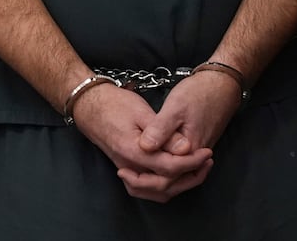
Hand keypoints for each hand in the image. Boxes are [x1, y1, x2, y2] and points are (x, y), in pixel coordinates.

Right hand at [70, 83, 212, 202]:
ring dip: (178, 184)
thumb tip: (185, 148)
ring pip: (155, 192)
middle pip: (164, 186)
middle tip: (207, 162)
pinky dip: (163, 186)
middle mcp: (128, 166)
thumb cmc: (114, 104)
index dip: (191, 162)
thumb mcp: (141, 111)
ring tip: (196, 169)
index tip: (207, 152)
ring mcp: (126, 169)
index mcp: (133, 151)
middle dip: (189, 177)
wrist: (89, 106)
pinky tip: (175, 175)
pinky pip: (146, 188)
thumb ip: (163, 131)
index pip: (169, 167)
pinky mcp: (126, 168)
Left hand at [119, 70, 242, 198]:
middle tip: (124, 175)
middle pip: (172, 186)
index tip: (121, 170)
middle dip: (146, 185)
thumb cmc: (199, 93)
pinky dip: (165, 175)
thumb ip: (161, 129)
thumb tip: (145, 148)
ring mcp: (198, 155)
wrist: (223, 86)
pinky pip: (182, 173)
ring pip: (177, 182)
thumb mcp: (176, 106)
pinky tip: (152, 167)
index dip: (141, 178)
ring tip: (134, 176)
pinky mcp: (197, 150)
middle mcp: (195, 158)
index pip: (165, 177)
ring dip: (156, 183)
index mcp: (188, 150)